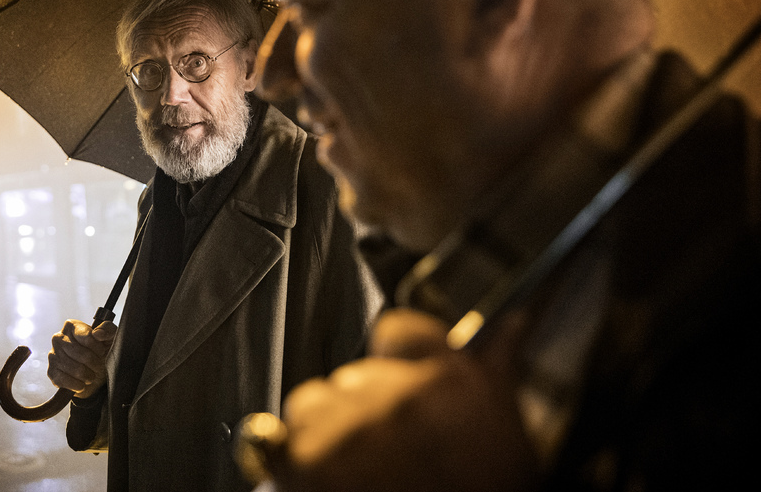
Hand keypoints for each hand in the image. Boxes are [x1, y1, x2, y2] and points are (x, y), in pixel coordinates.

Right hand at [47, 320, 116, 398]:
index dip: (98, 348)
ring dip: (88, 375)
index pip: (87, 337)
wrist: (95, 371)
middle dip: (94, 363)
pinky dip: (77, 385)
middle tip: (98, 366)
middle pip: (82, 354)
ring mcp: (52, 355)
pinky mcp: (51, 371)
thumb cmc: (102, 350)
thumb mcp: (110, 337)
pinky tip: (82, 383)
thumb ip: (108, 329)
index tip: (102, 351)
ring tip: (91, 375)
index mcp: (71, 326)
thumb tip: (97, 333)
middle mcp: (58, 337)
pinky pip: (64, 380)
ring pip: (75, 369)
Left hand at [268, 309, 534, 491]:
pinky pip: (285, 442)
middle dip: (362, 408)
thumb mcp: (503, 429)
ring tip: (361, 470)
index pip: (397, 329)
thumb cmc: (484, 489)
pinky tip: (335, 482)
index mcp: (450, 380)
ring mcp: (350, 427)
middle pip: (352, 376)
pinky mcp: (309, 461)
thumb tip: (511, 321)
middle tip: (389, 449)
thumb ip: (493, 368)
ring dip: (327, 430)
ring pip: (312, 403)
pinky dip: (300, 462)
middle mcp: (397, 396)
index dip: (394, 356)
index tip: (396, 374)